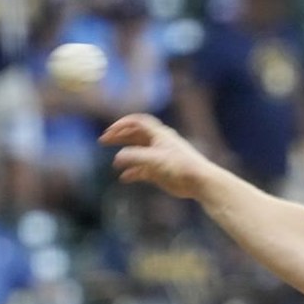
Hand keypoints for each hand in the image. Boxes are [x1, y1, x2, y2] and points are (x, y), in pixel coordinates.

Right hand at [100, 114, 215, 199]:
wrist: (199, 182)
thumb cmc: (181, 166)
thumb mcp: (155, 159)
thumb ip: (135, 157)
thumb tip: (117, 159)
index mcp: (159, 134)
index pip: (138, 122)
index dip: (122, 123)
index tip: (109, 130)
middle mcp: (158, 144)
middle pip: (135, 136)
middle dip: (119, 136)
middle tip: (103, 141)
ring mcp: (159, 158)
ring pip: (138, 153)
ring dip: (125, 155)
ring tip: (114, 161)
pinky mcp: (160, 173)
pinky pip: (143, 171)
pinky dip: (133, 173)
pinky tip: (124, 178)